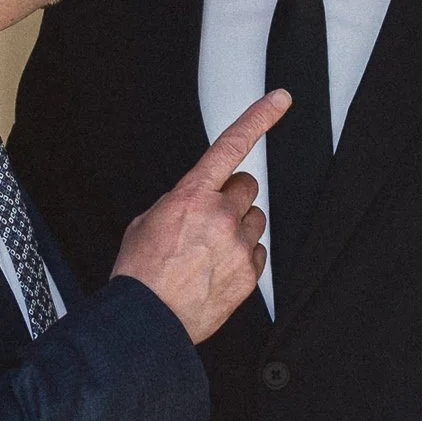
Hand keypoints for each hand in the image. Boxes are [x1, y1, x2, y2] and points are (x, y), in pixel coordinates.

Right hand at [112, 93, 288, 343]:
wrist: (148, 319)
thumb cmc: (142, 274)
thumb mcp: (147, 222)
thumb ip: (180, 203)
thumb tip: (194, 204)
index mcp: (192, 196)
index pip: (232, 145)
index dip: (259, 117)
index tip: (279, 101)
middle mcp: (220, 215)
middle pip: (247, 186)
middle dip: (232, 196)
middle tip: (211, 218)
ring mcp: (238, 245)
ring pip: (256, 219)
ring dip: (238, 227)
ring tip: (210, 250)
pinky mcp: (249, 274)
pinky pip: (258, 252)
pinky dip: (242, 257)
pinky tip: (218, 269)